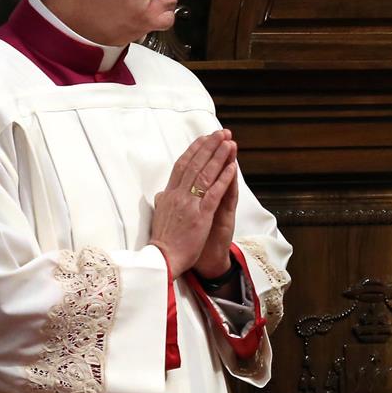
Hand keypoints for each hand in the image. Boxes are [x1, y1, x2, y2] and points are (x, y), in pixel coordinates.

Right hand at [151, 131, 233, 277]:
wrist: (162, 260)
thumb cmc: (163, 241)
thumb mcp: (159, 216)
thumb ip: (163, 202)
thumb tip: (163, 192)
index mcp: (168, 195)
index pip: (181, 166)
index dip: (194, 150)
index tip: (204, 137)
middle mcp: (178, 195)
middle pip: (194, 165)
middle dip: (209, 147)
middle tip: (221, 132)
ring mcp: (189, 205)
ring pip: (205, 175)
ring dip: (218, 157)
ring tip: (229, 142)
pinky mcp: (200, 216)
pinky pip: (213, 193)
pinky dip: (223, 179)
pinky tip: (232, 167)